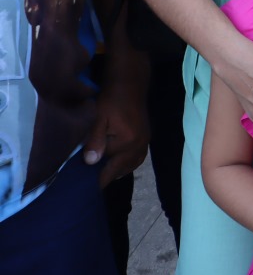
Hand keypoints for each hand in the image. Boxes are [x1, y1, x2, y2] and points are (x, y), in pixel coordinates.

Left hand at [85, 49, 148, 185]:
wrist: (130, 84)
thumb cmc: (111, 99)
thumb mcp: (98, 118)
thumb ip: (94, 140)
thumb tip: (90, 162)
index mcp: (127, 141)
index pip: (109, 167)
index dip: (96, 179)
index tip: (85, 190)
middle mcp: (139, 145)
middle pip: (121, 169)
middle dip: (107, 177)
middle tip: (90, 184)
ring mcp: (144, 142)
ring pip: (131, 165)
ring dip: (117, 171)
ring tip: (103, 175)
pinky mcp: (146, 138)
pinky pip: (138, 158)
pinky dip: (127, 164)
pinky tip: (118, 164)